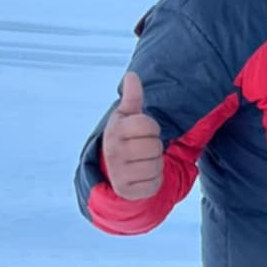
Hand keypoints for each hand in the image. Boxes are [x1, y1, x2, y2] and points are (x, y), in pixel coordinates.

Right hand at [102, 71, 165, 200]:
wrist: (111, 169)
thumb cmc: (125, 137)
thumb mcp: (127, 116)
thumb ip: (132, 97)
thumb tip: (132, 75)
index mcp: (115, 131)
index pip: (148, 125)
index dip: (151, 128)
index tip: (142, 131)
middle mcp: (113, 152)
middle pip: (154, 147)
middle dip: (154, 148)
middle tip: (143, 149)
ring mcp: (118, 172)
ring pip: (156, 166)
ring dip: (155, 164)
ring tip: (142, 162)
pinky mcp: (126, 191)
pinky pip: (154, 184)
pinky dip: (153, 181)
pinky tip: (142, 176)